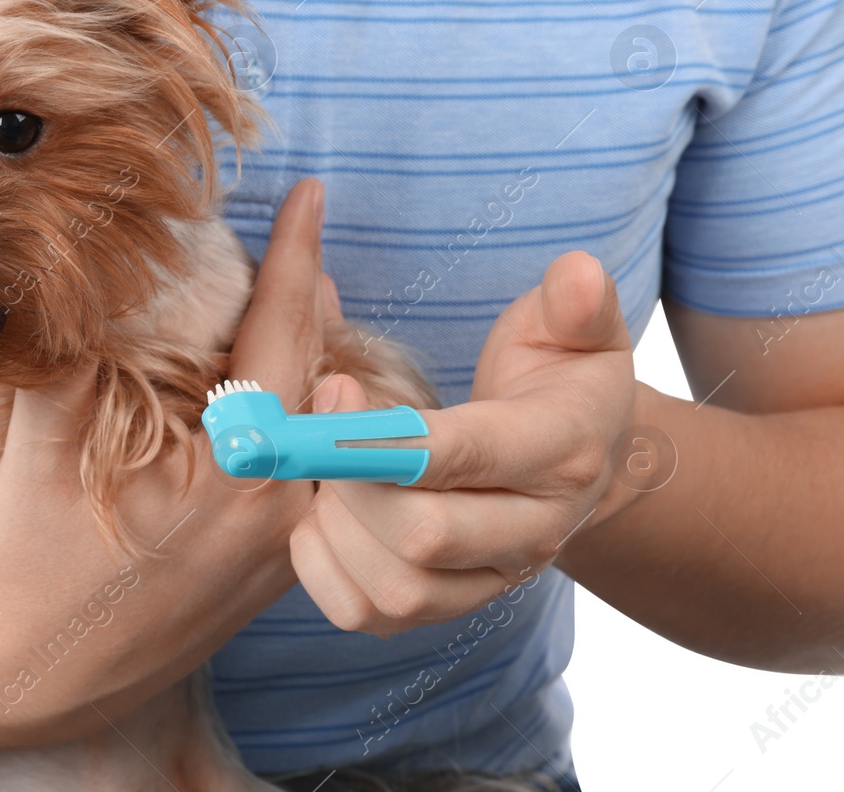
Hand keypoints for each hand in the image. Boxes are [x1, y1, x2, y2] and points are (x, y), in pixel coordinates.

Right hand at [0, 179, 332, 742]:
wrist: (38, 676)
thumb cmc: (36, 565)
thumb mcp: (42, 450)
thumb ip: (63, 357)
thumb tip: (59, 273)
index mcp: (242, 469)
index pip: (284, 334)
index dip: (294, 256)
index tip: (310, 195)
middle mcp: (282, 507)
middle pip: (314, 374)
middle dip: (307, 299)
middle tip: (304, 236)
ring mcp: (282, 544)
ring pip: (314, 425)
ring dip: (305, 358)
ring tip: (298, 299)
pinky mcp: (269, 570)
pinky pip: (302, 470)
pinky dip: (291, 416)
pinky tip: (270, 393)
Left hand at [290, 250, 634, 634]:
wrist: (581, 461)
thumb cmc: (560, 381)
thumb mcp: (578, 330)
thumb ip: (576, 302)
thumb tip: (577, 276)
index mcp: (561, 454)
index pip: (466, 456)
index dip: (386, 433)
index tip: (331, 388)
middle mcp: (532, 532)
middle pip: (423, 535)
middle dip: (348, 479)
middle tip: (312, 426)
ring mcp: (490, 579)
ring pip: (395, 588)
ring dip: (334, 528)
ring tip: (321, 470)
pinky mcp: (446, 607)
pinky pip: (369, 616)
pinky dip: (325, 571)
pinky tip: (322, 516)